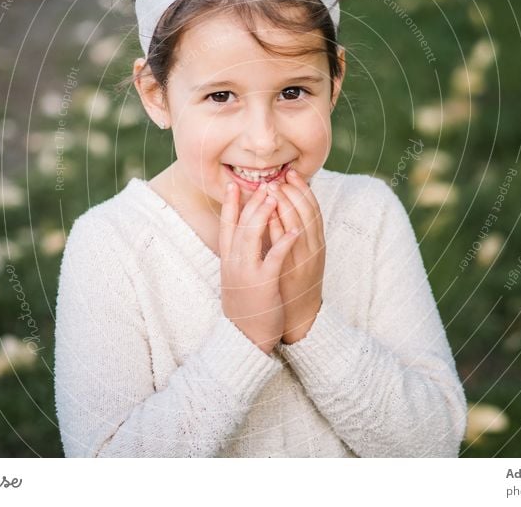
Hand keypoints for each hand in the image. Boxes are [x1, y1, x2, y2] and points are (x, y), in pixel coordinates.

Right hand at [220, 180, 299, 354]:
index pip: (226, 225)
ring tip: (275, 197)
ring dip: (264, 214)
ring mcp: (247, 272)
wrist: (244, 336)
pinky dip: (283, 242)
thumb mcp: (235, 276)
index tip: (232, 184)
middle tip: (263, 184)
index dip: (228, 204)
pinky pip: (274, 259)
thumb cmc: (245, 304)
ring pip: (252, 236)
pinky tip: (294, 230)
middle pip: (240, 224)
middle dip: (252, 202)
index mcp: (228, 260)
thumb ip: (238, 255)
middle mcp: (234, 262)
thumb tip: (243, 235)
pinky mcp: (263, 284)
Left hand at [265, 169, 324, 343]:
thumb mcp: (299, 254)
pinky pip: (285, 246)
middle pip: (308, 213)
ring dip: (285, 205)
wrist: (299, 316)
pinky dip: (279, 229)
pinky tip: (270, 216)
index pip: (313, 208)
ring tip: (272, 188)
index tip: (291, 172)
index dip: (303, 189)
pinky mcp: (292, 272)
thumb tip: (284, 207)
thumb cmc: (295, 282)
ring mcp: (304, 261)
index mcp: (317, 242)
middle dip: (293, 192)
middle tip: (279, 176)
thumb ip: (294, 232)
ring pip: (299, 226)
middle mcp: (314, 249)